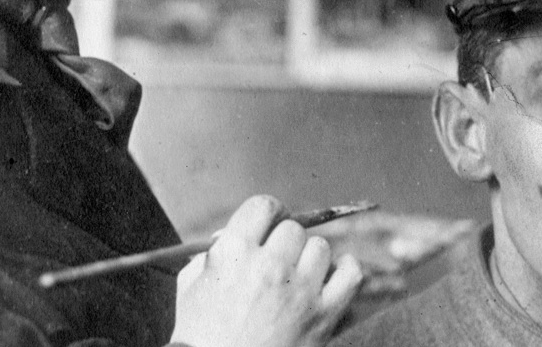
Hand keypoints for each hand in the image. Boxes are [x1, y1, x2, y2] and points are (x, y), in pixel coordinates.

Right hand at [170, 195, 363, 346]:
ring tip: (298, 277)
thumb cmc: (200, 334)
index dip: (270, 214)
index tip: (271, 225)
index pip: (265, 206)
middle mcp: (269, 266)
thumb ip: (213, 252)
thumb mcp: (190, 285)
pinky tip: (331, 276)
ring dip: (311, 258)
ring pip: (321, 248)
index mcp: (234, 252)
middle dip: (286, 242)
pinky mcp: (323, 316)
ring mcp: (299, 291)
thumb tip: (234, 232)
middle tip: (279, 260)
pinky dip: (345, 270)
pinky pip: (351, 274)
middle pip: (294, 229)